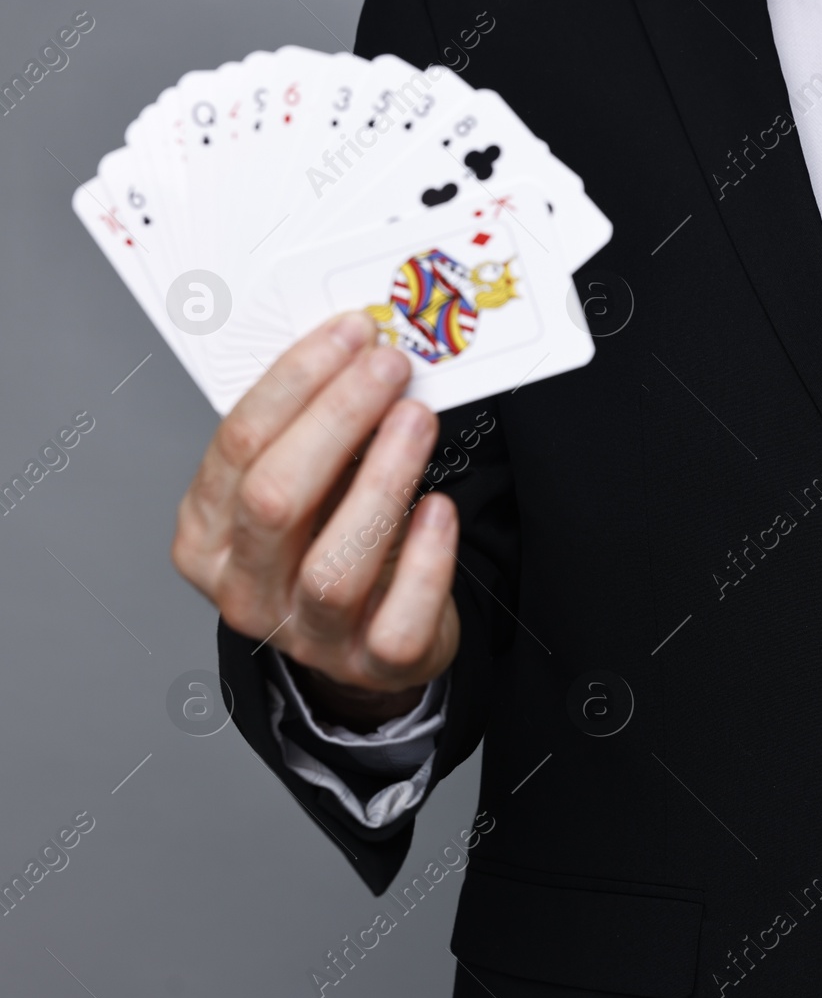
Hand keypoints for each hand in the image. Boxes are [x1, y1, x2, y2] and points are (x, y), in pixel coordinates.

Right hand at [172, 312, 459, 707]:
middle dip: (336, 419)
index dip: (296, 381)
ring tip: (418, 419)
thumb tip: (362, 351)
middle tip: (389, 366)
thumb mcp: (303, 485)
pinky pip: (397, 620)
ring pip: (333, 565)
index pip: (238, 445)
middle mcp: (242, 590)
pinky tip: (441, 508)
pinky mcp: (372, 664)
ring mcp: (305, 636)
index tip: (350, 332)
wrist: (368, 638)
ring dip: (381, 480)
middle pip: (275, 499)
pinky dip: (425, 561)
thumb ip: (315, 431)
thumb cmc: (331, 539)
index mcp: (204, 534)